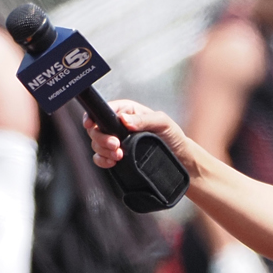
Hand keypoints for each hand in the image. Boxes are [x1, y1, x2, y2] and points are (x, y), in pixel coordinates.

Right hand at [84, 99, 198, 174]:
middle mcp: (120, 126)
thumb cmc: (174, 137)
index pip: (105, 110)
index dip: (95, 116)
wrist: (180, 161)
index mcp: (129, 112)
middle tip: (115, 145)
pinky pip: (100, 158)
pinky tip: (112, 162)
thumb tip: (124, 118)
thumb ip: (143, 119)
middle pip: (97, 128)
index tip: (92, 124)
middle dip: (101, 137)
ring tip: (119, 155)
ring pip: (96, 144)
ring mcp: (117, 142)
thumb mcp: (163, 123)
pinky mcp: (116, 157)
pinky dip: (102, 160)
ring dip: (103, 150)